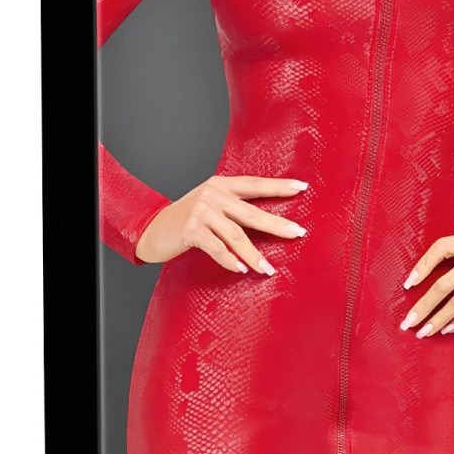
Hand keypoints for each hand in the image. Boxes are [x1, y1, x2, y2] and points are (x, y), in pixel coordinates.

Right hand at [135, 175, 308, 273]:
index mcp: (221, 185)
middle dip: (277, 224)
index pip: (255, 184)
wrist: (152, 228)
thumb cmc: (186, 219)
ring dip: (253, 254)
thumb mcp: (210, 205)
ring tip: (268, 268)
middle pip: (251, 212)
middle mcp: (212, 194)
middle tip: (298, 233)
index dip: (278, 186)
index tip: (301, 187)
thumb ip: (233, 207)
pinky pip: (216, 247)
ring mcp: (200, 211)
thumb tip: (268, 221)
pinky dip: (229, 259)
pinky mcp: (190, 229)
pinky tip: (240, 269)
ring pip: (235, 234)